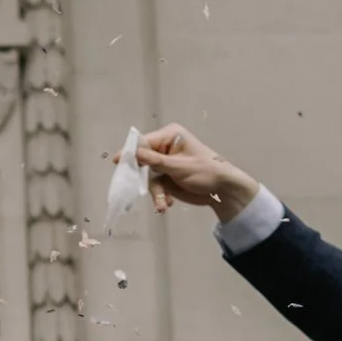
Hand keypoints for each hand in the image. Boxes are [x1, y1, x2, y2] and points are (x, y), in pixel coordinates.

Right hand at [135, 124, 261, 220]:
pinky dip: (160, 196)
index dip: (130, 153)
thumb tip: (133, 153)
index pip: (143, 142)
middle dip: (143, 178)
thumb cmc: (206, 172)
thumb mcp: (179, 166)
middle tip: (137, 189)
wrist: (223, 190)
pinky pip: (155, 186)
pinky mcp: (167, 177)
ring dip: (155, 193)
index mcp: (170, 136)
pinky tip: (167, 203)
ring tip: (163, 204)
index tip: (118, 163)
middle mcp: (165, 147)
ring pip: (148, 178)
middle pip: (142, 161)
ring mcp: (165, 163)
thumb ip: (155, 160)